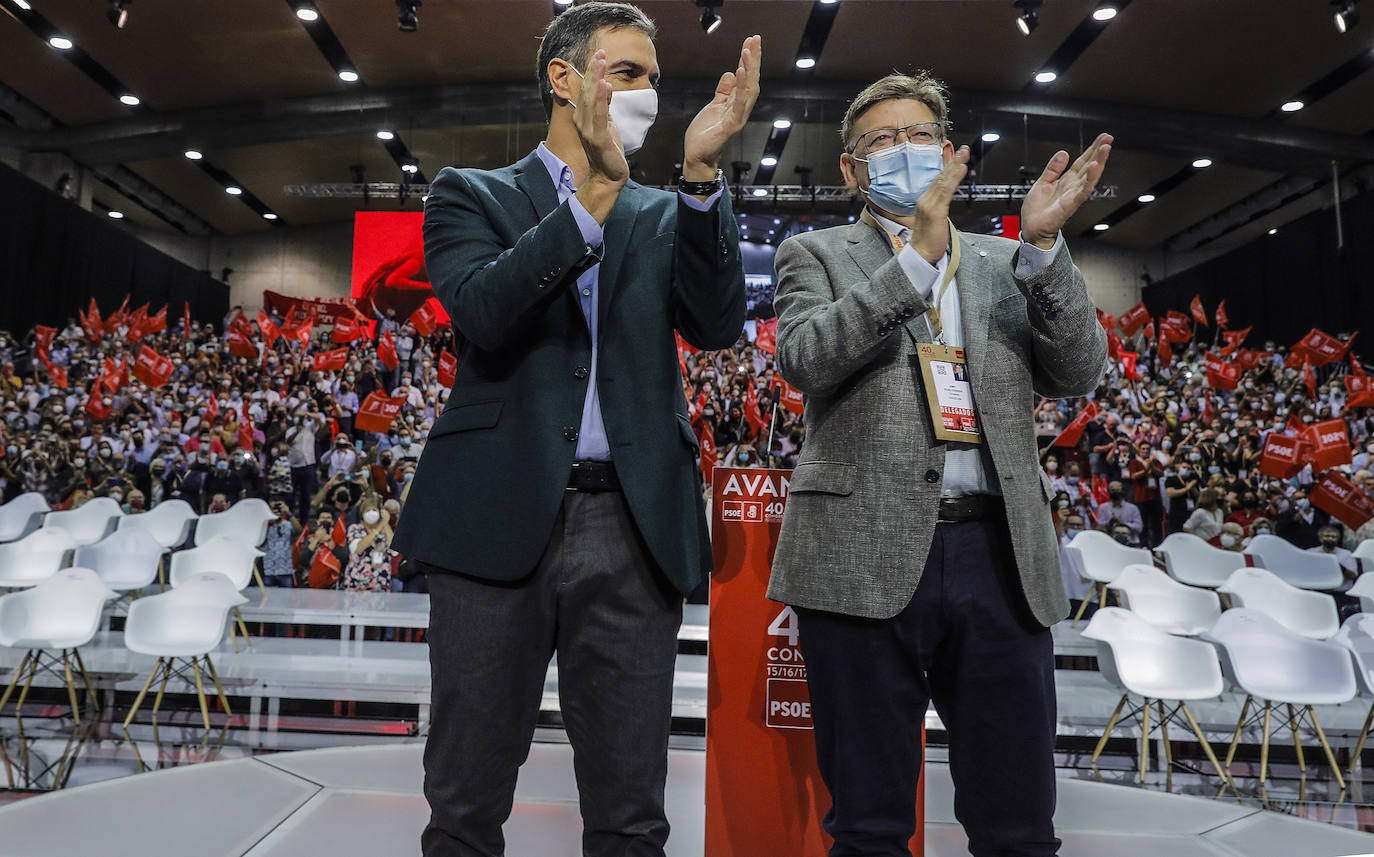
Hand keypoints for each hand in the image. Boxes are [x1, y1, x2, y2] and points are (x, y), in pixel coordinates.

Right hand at [572, 50, 628, 186]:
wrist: (608, 177)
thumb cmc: (608, 151)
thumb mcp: (607, 123)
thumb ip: (605, 105)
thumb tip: (606, 84)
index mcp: (583, 117)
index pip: (587, 90)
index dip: (593, 72)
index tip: (599, 55)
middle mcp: (582, 121)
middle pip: (588, 91)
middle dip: (594, 71)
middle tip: (600, 52)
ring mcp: (589, 129)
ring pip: (592, 99)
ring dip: (596, 79)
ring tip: (601, 62)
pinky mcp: (598, 138)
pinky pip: (599, 115)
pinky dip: (601, 99)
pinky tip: (604, 85)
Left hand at [683, 35, 761, 179]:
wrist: (697, 157)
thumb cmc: (704, 135)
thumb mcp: (712, 107)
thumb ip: (723, 92)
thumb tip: (729, 74)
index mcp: (736, 103)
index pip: (745, 77)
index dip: (748, 59)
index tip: (751, 41)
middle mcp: (741, 109)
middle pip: (751, 80)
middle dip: (754, 58)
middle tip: (756, 39)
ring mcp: (738, 117)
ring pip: (748, 90)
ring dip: (749, 69)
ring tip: (748, 50)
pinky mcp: (731, 126)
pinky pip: (738, 104)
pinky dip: (740, 87)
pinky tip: (740, 72)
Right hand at [908, 146, 970, 263]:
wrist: (920, 255)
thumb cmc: (928, 240)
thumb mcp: (934, 220)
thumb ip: (939, 207)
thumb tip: (946, 200)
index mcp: (925, 201)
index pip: (937, 179)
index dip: (947, 166)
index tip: (955, 155)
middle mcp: (925, 200)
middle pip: (940, 176)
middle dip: (952, 161)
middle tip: (964, 149)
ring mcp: (929, 204)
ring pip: (943, 180)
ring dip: (955, 165)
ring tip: (964, 154)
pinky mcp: (935, 211)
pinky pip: (946, 191)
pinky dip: (954, 178)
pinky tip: (960, 169)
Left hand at [1020, 133, 1112, 248]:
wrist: (1031, 230)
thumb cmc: (1036, 211)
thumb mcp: (1042, 183)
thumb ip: (1053, 169)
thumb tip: (1063, 153)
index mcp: (1066, 181)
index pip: (1082, 161)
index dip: (1091, 149)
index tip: (1102, 137)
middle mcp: (1072, 187)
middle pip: (1089, 166)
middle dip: (1099, 152)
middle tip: (1109, 138)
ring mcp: (1073, 195)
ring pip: (1090, 177)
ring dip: (1099, 162)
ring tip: (1105, 149)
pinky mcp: (1070, 205)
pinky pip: (1083, 191)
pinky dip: (1089, 180)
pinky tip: (1094, 168)